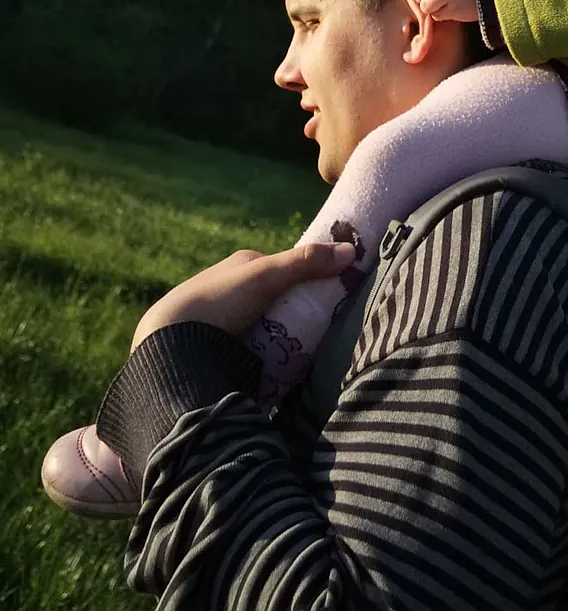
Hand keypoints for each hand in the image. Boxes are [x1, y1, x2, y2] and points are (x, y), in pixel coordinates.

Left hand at [130, 242, 355, 352]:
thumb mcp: (267, 276)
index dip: (306, 281)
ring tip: (296, 354)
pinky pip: (244, 347)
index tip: (326, 298)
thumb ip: (306, 262)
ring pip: (260, 325)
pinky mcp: (209, 347)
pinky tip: (270, 365)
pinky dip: (259, 354)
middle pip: (273, 299)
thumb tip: (353, 251)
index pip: (284, 269)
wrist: (167, 345)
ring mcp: (218, 319)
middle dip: (291, 312)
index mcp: (238, 266)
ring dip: (276, 337)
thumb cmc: (218, 302)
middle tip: (313, 331)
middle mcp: (228, 288)